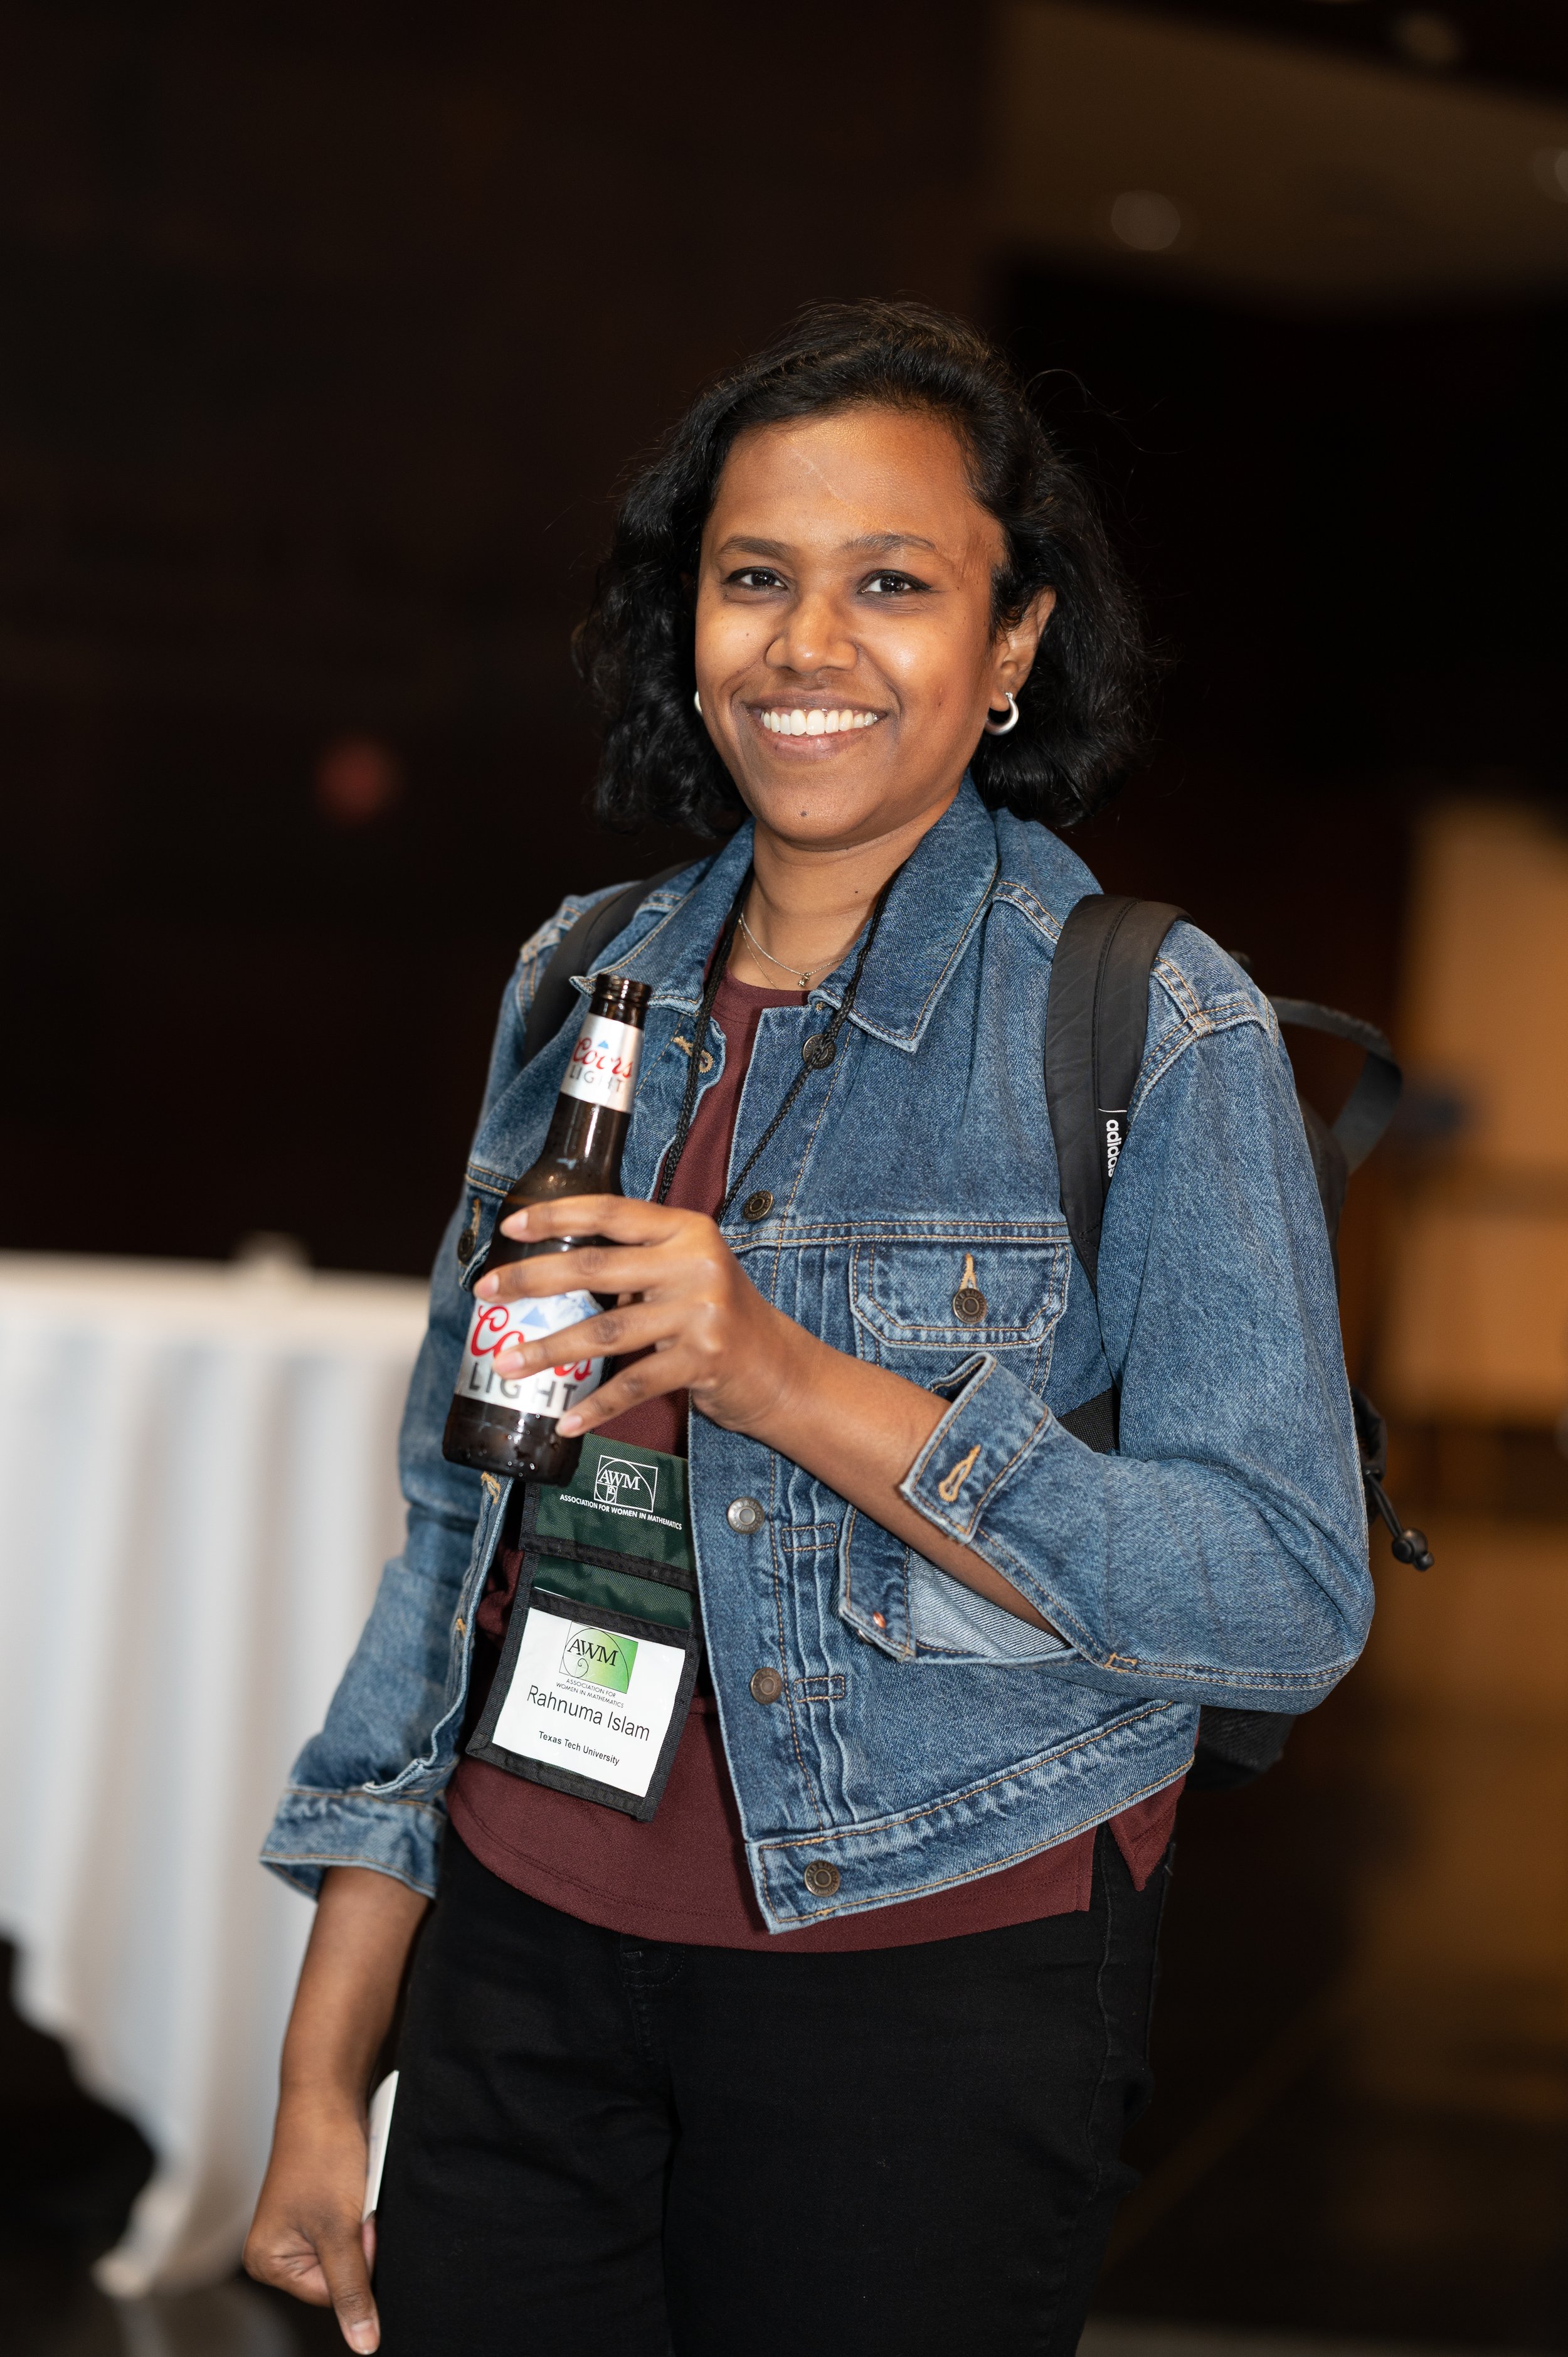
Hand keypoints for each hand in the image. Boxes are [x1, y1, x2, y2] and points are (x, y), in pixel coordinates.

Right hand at [244, 2090, 379, 2350]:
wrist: (328, 2092)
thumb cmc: (323, 2154)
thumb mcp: (340, 2229)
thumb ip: (352, 2289)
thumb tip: (363, 2345)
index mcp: (267, 2262)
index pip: (330, 2295)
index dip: (358, 2264)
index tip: (360, 2224)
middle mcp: (277, 2249)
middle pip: (340, 2275)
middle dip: (360, 2244)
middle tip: (358, 2205)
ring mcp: (298, 2226)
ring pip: (350, 2249)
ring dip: (363, 2225)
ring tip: (357, 2191)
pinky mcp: (319, 2206)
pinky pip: (351, 2226)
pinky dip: (363, 2210)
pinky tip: (361, 2186)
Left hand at [479, 1197, 812, 1436]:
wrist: (779, 1368)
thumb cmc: (717, 1316)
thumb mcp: (686, 1271)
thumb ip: (637, 1262)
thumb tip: (553, 1270)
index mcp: (686, 1230)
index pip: (611, 1212)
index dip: (557, 1215)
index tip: (511, 1225)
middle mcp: (695, 1263)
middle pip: (595, 1268)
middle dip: (532, 1280)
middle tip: (486, 1292)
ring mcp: (701, 1312)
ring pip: (605, 1331)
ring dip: (549, 1350)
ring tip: (507, 1363)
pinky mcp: (703, 1360)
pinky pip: (634, 1385)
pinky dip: (596, 1406)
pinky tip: (566, 1420)